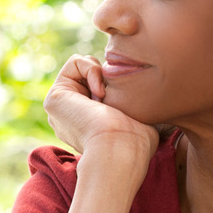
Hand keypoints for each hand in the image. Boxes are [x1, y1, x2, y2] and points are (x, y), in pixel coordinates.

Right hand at [43, 55, 158, 158]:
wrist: (119, 149)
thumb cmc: (136, 142)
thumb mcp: (144, 119)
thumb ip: (140, 106)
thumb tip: (158, 100)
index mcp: (90, 125)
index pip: (104, 88)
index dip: (118, 86)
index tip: (124, 106)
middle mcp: (73, 118)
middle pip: (92, 76)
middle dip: (107, 79)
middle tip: (114, 103)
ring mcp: (61, 109)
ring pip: (83, 67)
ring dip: (100, 75)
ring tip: (105, 100)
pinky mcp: (54, 98)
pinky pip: (75, 62)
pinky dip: (92, 70)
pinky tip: (99, 93)